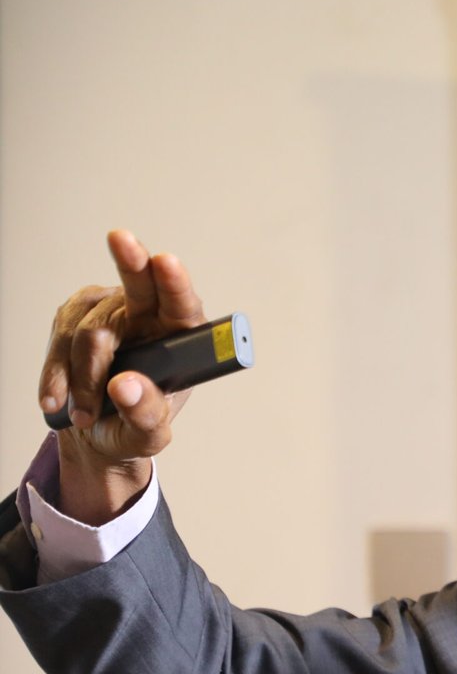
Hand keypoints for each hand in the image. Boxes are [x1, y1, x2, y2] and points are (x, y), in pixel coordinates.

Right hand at [40, 230, 206, 522]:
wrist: (98, 429)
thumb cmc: (135, 423)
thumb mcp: (148, 434)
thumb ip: (144, 415)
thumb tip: (125, 387)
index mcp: (182, 337)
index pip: (183, 305)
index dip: (175, 283)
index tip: (166, 262)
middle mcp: (148, 314)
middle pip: (140, 284)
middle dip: (131, 261)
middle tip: (121, 238)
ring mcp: (110, 310)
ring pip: (90, 332)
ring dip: (83, 379)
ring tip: (85, 415)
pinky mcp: (76, 315)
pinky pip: (60, 340)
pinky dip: (58, 374)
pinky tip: (57, 398)